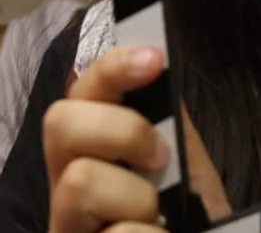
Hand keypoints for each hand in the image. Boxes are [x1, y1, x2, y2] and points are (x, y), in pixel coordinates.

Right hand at [43, 45, 229, 231]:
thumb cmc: (183, 207)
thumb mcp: (178, 153)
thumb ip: (162, 116)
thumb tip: (156, 61)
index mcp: (93, 146)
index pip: (82, 89)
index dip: (114, 66)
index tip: (155, 59)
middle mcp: (65, 182)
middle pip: (61, 122)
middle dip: (123, 131)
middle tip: (160, 158)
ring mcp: (64, 221)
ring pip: (79, 182)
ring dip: (138, 199)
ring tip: (155, 217)